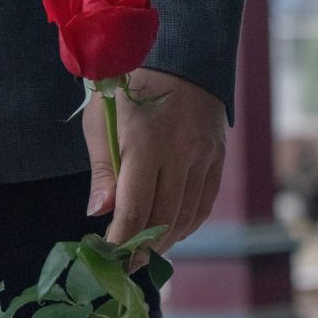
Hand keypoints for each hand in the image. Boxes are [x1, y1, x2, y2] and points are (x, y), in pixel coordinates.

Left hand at [83, 68, 226, 271]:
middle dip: (143, 247)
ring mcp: (204, 156)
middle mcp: (180, 152)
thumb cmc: (127, 88)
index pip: (134, 207)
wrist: (178, 53)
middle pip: (163, 218)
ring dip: (166, 240)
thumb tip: (100, 213)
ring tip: (146, 251)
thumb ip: (104, 170)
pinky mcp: (218, 156)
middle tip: (126, 263)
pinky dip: (188, 224)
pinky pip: (205, 203)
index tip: (109, 255)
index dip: (122, 239)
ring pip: (187, 216)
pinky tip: (171, 231)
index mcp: (145, 143)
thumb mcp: (102, 122)